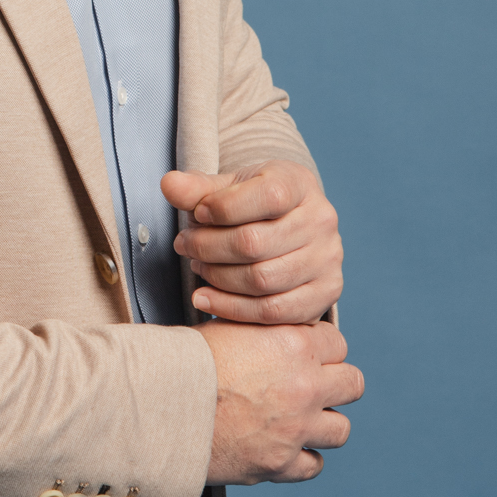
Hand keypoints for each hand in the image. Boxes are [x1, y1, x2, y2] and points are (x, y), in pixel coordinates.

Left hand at [163, 162, 342, 324]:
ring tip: (197, 267)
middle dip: (208, 247)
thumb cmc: (253, 204)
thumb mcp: (227, 187)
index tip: (197, 214)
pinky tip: (205, 298)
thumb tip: (169, 184)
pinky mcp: (323, 294)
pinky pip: (272, 311)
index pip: (267, 196)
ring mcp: (327, 260)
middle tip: (185, 246)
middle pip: (255, 243)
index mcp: (300, 184)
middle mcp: (321, 221)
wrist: (288, 226)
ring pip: (261, 280)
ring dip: (217, 277)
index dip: (222, 208)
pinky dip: (231, 309)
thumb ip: (198, 188)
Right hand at [197, 319, 362, 483]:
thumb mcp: (228, 327)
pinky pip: (313, 465)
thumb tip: (276, 328)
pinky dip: (303, 458)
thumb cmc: (185, 364)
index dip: (322, 348)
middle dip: (334, 384)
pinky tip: (286, 447)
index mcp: (294, 346)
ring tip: (302, 419)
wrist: (160, 408)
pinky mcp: (280, 463)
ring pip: (341, 429)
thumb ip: (264, 329)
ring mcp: (295, 428)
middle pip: (352, 384)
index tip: (310, 354)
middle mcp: (304, 387)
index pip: (338, 343)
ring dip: (324, 423)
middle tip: (313, 386)